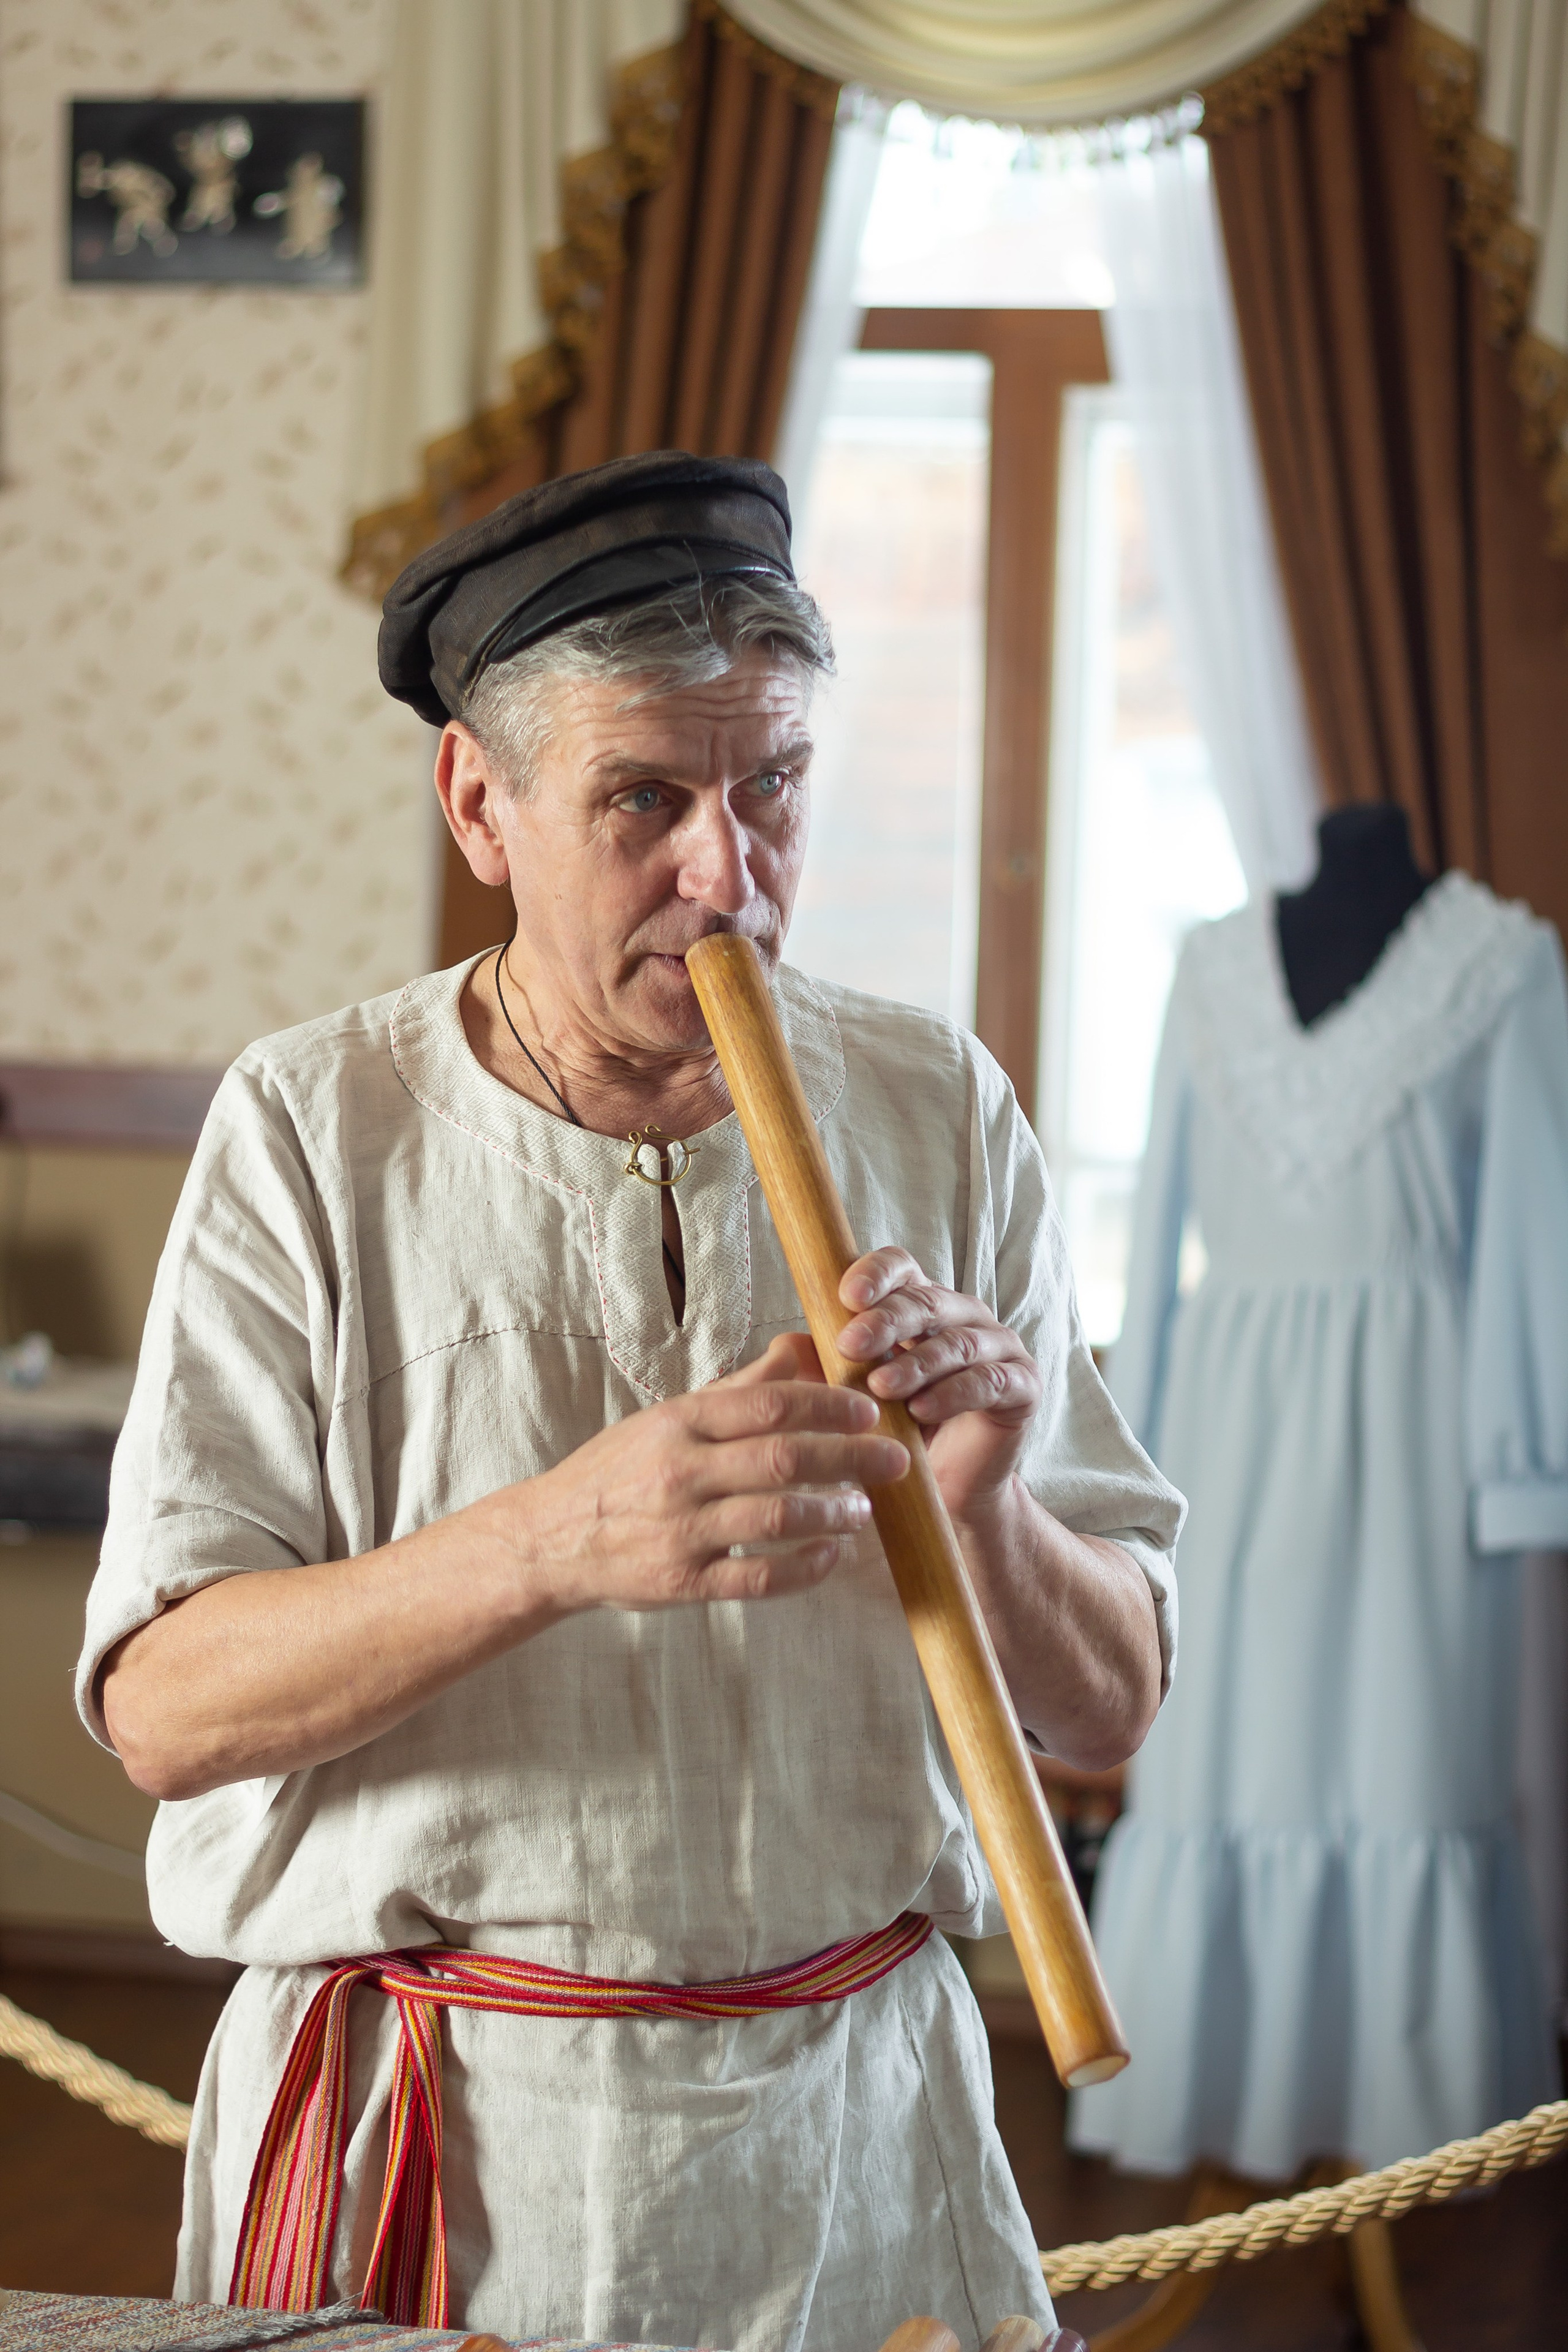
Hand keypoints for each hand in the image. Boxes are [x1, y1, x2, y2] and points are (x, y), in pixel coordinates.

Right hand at [518, 1334, 908, 1611]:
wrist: (552, 1539)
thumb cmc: (620, 1471)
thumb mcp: (671, 1417)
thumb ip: (740, 1388)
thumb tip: (801, 1346)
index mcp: (680, 1423)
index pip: (770, 1405)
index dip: (829, 1406)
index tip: (869, 1411)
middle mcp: (681, 1472)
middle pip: (783, 1458)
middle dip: (851, 1457)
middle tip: (895, 1460)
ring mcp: (682, 1530)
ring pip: (777, 1517)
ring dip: (833, 1512)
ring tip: (864, 1509)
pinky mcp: (684, 1583)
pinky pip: (760, 1578)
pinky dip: (805, 1568)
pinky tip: (831, 1555)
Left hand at [834, 1248, 1040, 1524]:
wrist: (948, 1491)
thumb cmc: (900, 1433)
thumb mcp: (856, 1395)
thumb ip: (827, 1366)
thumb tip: (786, 1344)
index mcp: (925, 1306)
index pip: (903, 1269)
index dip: (877, 1274)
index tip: (845, 1294)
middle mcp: (966, 1317)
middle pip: (927, 1301)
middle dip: (887, 1321)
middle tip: (851, 1345)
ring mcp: (1000, 1348)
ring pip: (957, 1343)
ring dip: (916, 1363)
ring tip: (880, 1387)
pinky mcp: (1024, 1386)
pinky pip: (989, 1381)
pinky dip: (954, 1393)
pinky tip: (922, 1409)